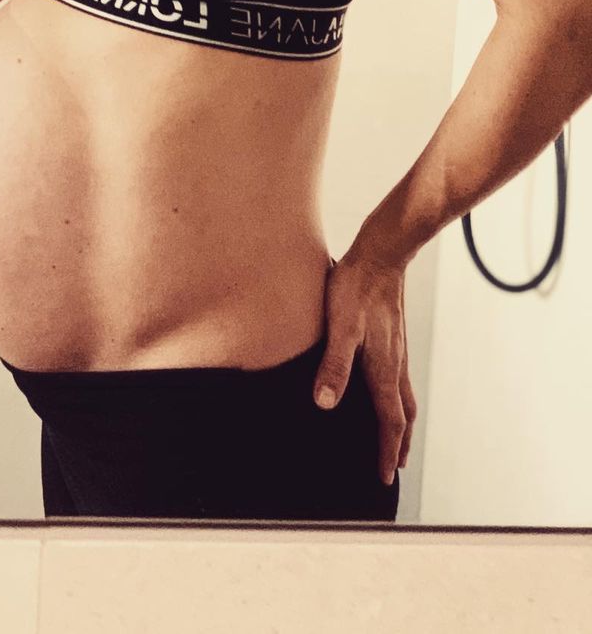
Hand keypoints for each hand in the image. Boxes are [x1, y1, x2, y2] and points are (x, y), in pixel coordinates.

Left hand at [311, 248, 416, 486]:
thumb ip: (333, 365)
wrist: (381, 255)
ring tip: (396, 438)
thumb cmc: (357, 288)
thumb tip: (326, 404)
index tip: (385, 476)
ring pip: (405, 398)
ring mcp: (398, 351)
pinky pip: (400, 380)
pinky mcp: (393, 338)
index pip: (390, 421)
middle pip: (404, 416)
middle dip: (399, 444)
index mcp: (384, 369)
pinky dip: (398, 399)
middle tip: (395, 467)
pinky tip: (385, 390)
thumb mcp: (340, 327)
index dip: (386, 450)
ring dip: (402, 424)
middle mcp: (396, 365)